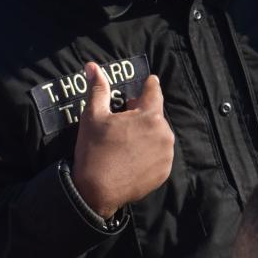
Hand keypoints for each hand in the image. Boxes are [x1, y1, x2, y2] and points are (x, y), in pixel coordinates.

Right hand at [71, 60, 172, 218]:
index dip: (150, 85)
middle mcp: (164, 134)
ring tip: (126, 142)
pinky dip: (148, 153)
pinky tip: (131, 158)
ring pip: (158, 136)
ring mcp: (166, 155)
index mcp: (150, 116)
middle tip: (123, 121)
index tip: (150, 81)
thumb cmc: (94, 149)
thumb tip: (92, 66)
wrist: (96, 191)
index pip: (154, 92)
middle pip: (155, 116)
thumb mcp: (93, 116)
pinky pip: (158, 156)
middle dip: (142, 115)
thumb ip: (98, 88)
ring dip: (146, 134)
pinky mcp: (164, 173)